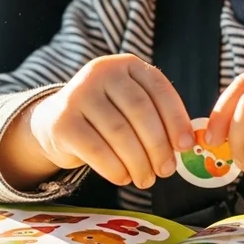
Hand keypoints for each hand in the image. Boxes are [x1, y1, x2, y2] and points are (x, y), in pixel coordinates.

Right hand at [28, 54, 193, 188]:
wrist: (56, 123)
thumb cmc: (105, 118)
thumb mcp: (131, 107)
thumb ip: (157, 118)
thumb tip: (188, 144)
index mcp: (126, 64)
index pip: (158, 89)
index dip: (176, 119)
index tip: (186, 146)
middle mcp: (101, 72)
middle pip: (139, 111)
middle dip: (158, 145)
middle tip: (166, 171)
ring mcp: (78, 94)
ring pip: (119, 133)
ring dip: (138, 162)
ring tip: (146, 179)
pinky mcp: (63, 121)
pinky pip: (96, 150)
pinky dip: (115, 169)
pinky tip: (123, 178)